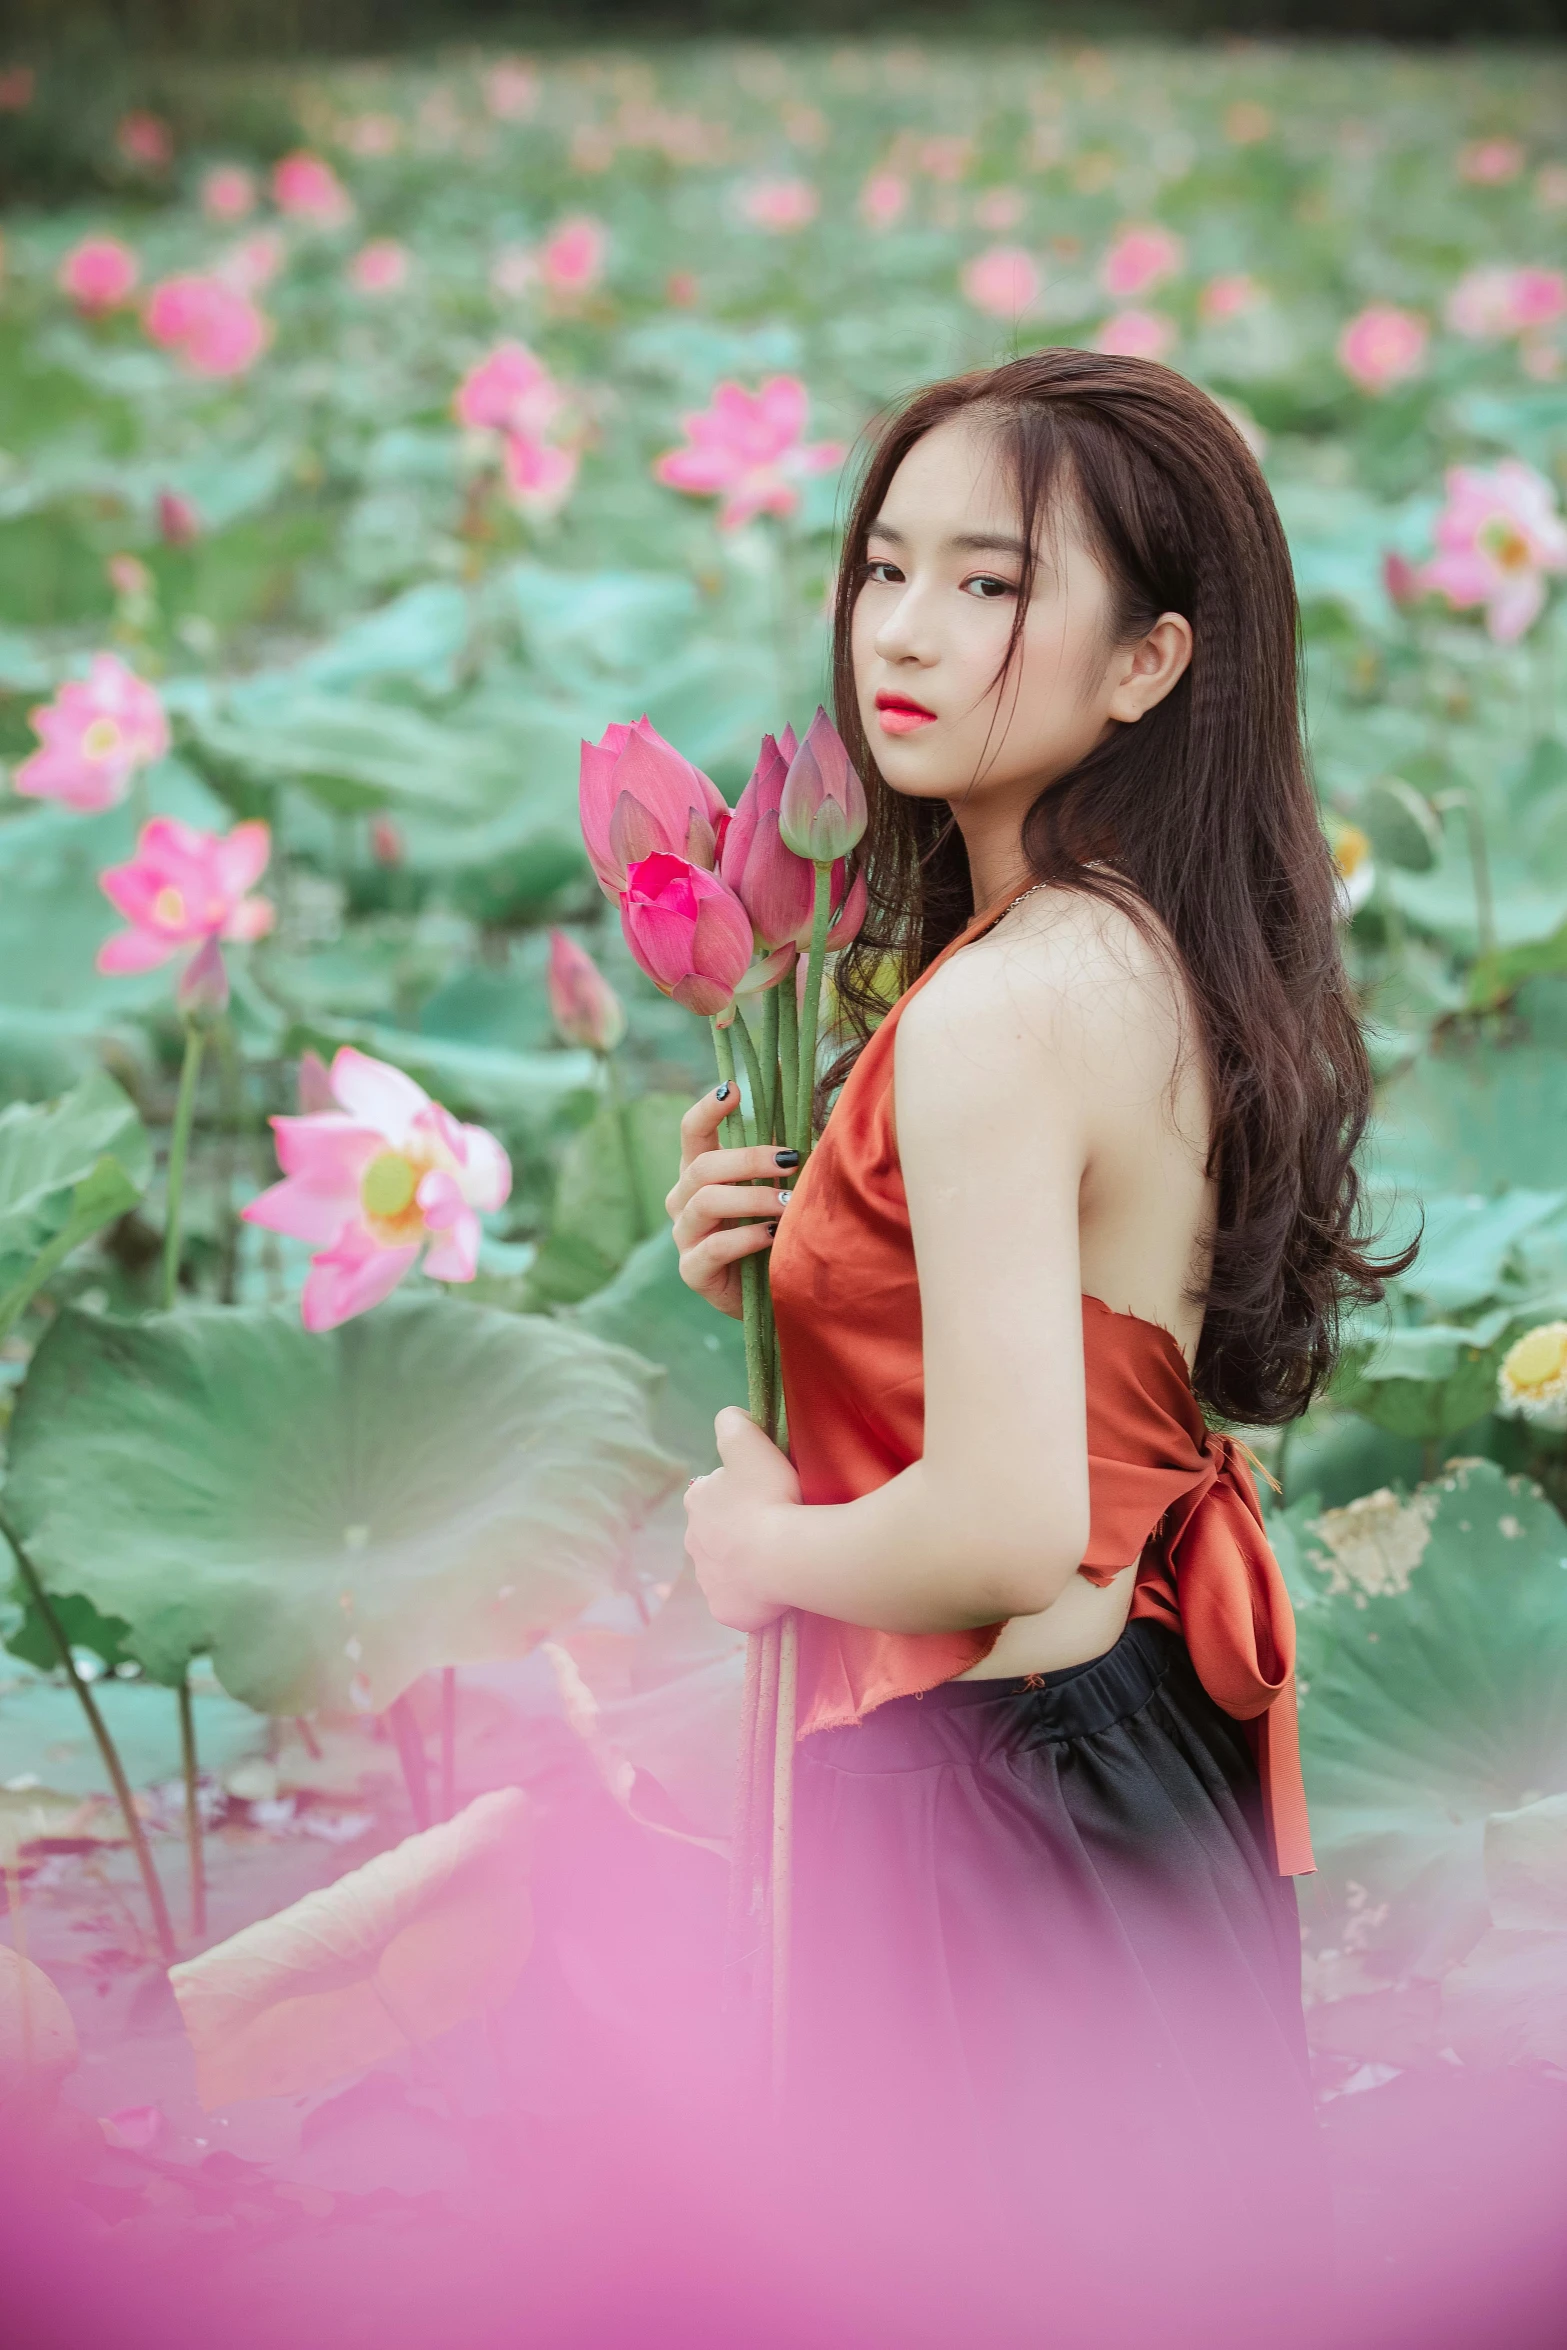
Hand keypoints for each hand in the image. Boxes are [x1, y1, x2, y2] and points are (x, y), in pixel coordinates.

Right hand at [665, 1085, 798, 1320]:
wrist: (777, 1297)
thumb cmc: (779, 1235)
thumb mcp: (779, 1190)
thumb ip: (783, 1158)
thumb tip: (807, 1109)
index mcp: (700, 1175)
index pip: (692, 1133)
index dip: (707, 1108)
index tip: (735, 1088)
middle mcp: (684, 1201)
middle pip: (702, 1166)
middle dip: (749, 1158)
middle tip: (792, 1160)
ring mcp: (684, 1237)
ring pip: (706, 1202)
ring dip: (754, 1198)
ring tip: (790, 1203)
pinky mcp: (693, 1272)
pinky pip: (713, 1248)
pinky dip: (747, 1237)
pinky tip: (774, 1236)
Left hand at [684, 1406, 801, 1630]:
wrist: (782, 1556)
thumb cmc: (767, 1496)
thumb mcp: (749, 1442)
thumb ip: (733, 1423)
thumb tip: (730, 1418)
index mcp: (696, 1501)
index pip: (714, 1493)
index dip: (740, 1493)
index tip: (765, 1496)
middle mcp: (692, 1541)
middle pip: (717, 1532)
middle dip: (738, 1530)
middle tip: (774, 1527)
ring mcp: (707, 1580)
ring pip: (726, 1567)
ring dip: (744, 1563)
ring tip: (777, 1559)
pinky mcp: (723, 1610)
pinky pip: (737, 1600)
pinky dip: (751, 1596)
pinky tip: (773, 1589)